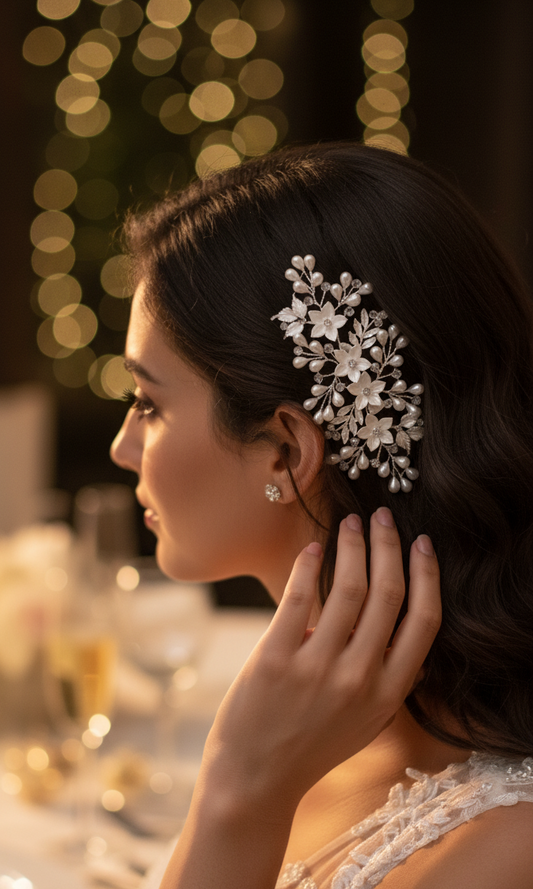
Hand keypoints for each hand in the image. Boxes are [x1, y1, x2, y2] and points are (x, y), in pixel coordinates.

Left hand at [201, 508, 440, 818]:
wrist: (255, 780)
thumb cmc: (309, 746)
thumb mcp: (365, 721)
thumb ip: (386, 680)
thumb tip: (399, 629)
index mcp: (389, 692)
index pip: (424, 621)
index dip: (427, 575)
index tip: (422, 543)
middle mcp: (361, 679)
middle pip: (389, 594)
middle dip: (389, 545)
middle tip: (382, 517)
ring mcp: (319, 669)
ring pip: (350, 588)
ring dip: (352, 546)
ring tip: (348, 523)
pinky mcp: (277, 659)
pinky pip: (300, 597)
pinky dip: (309, 566)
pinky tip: (312, 548)